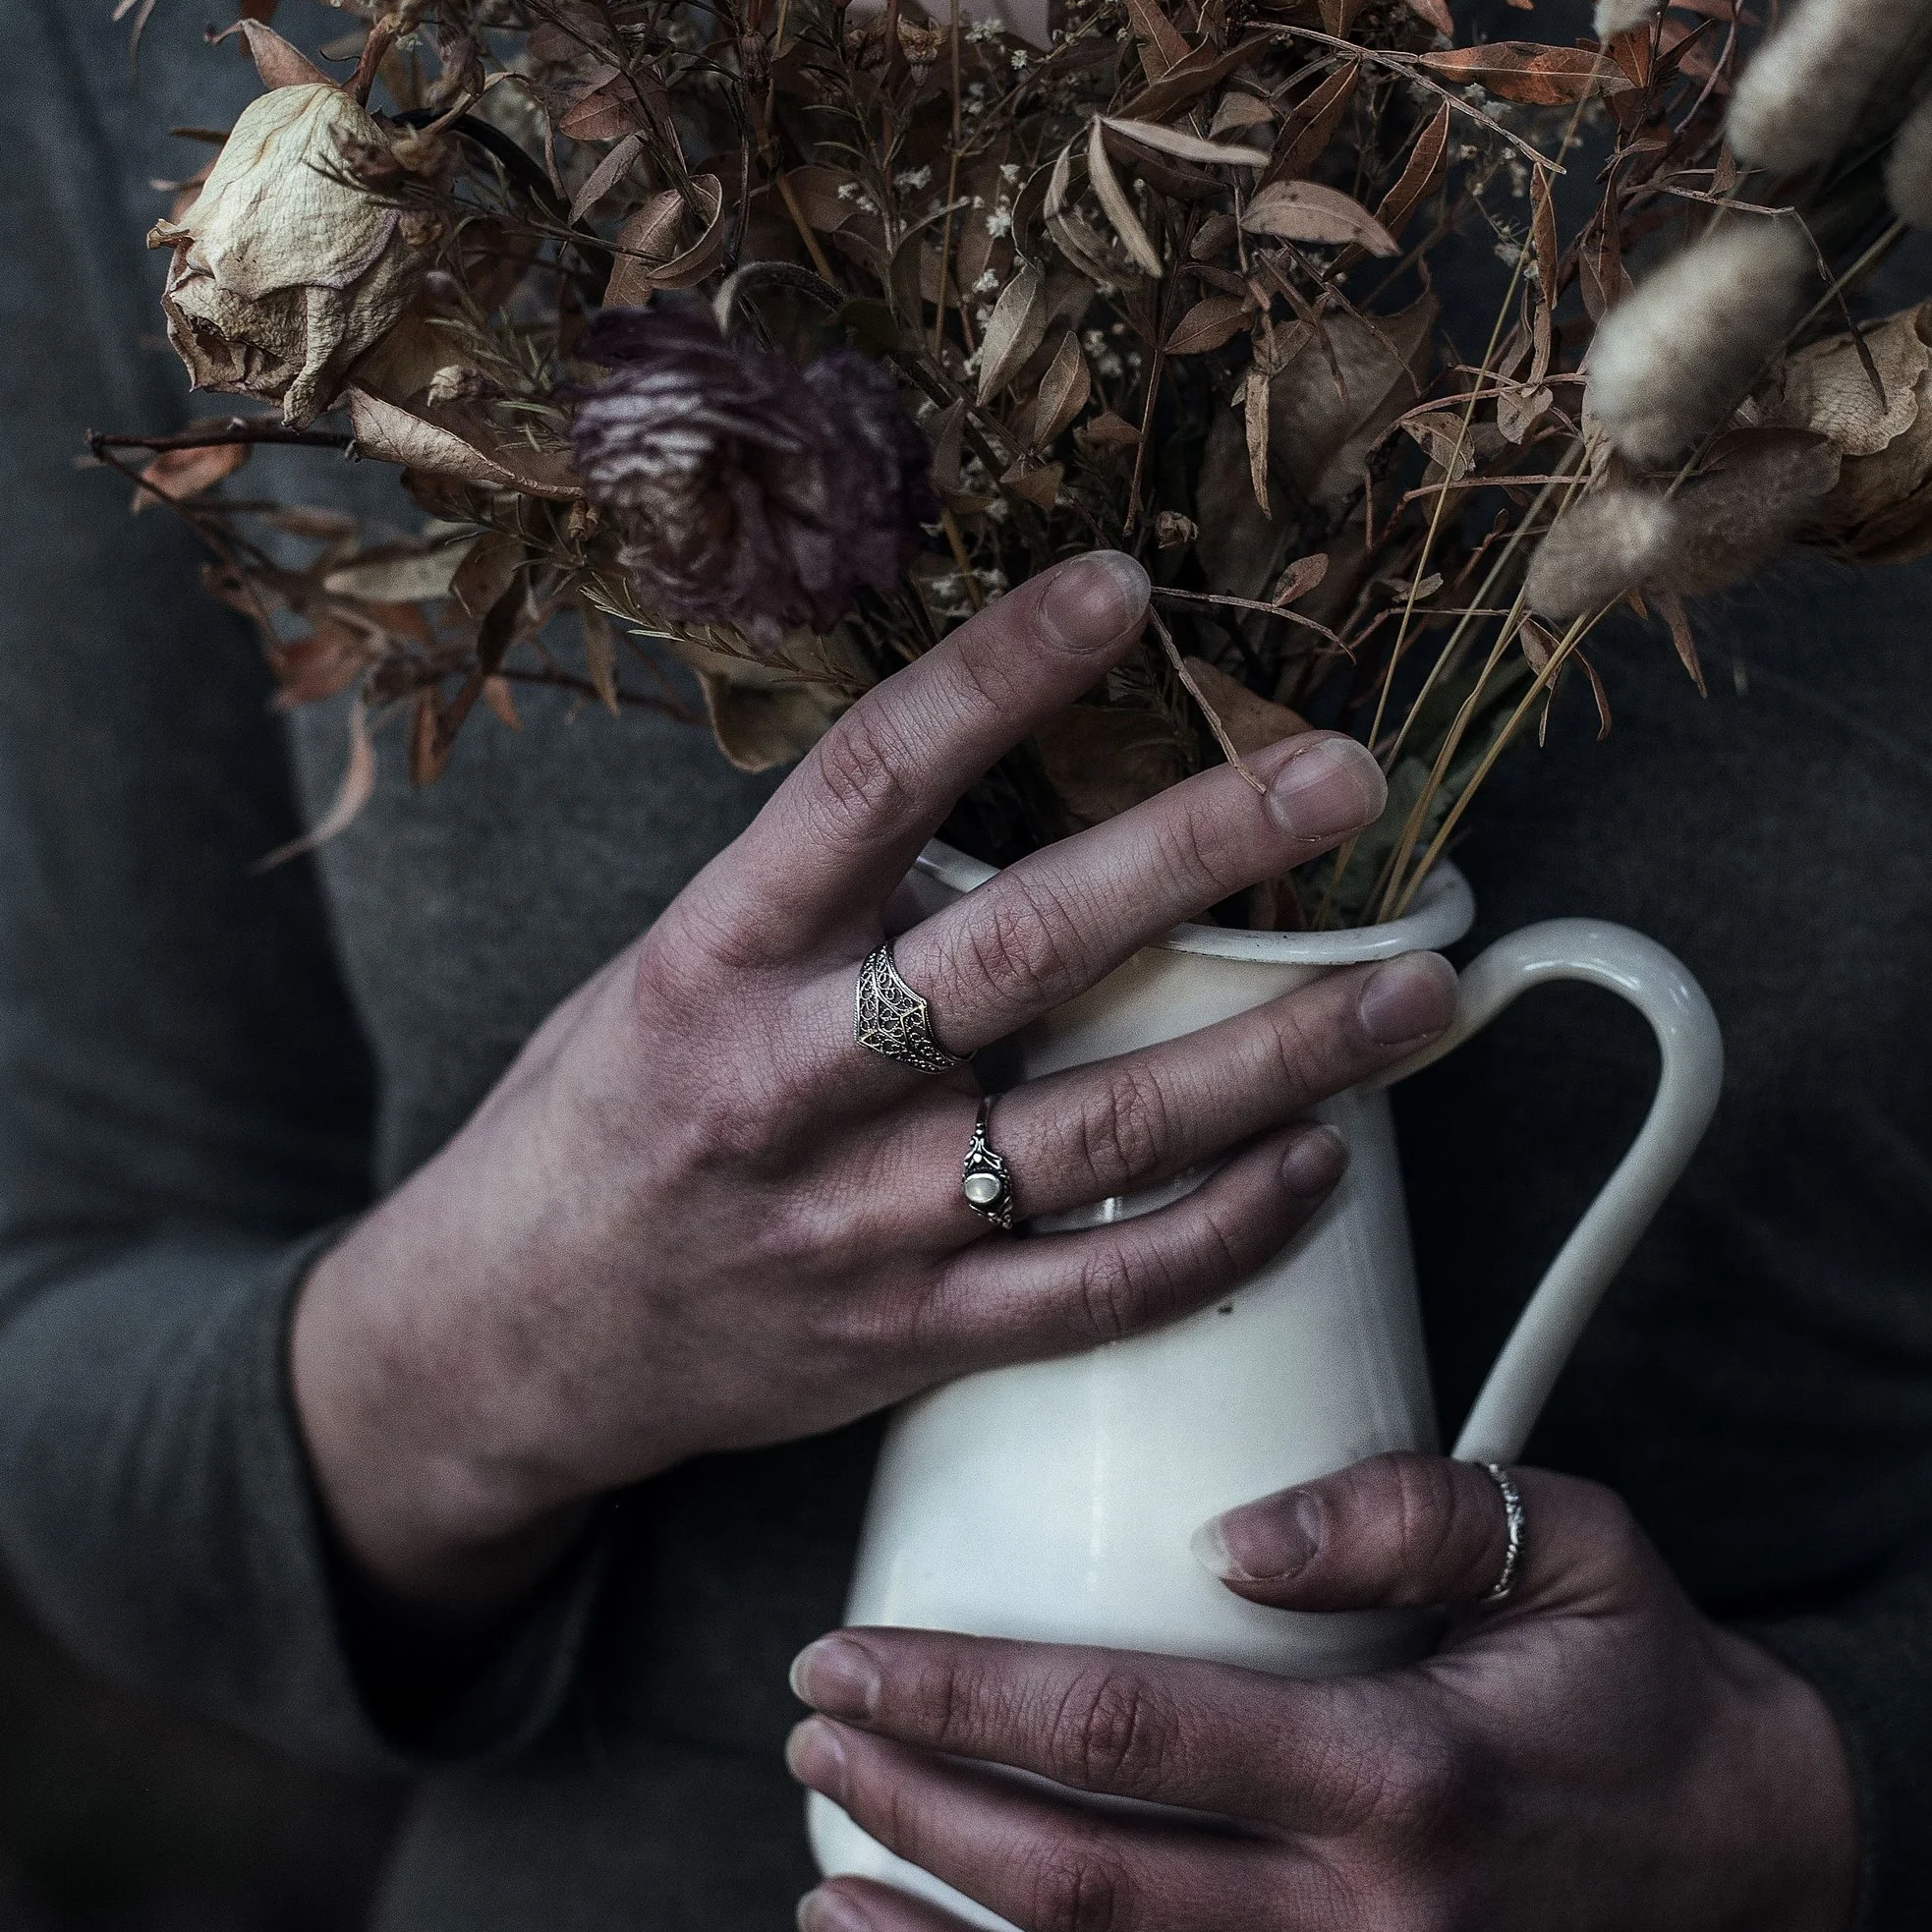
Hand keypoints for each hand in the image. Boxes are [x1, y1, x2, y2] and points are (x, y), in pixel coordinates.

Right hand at [291, 553, 1458, 1624]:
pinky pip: (1101, 1286)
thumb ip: (826, 897)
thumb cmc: (611, 1120)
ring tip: (1420, 992)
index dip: (995, 674)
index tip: (1119, 587)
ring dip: (1284, 1058)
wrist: (512, 1344)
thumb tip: (1010, 781)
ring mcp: (859, 1224)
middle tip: (1345, 778)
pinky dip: (1227, 1226)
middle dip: (1204, 851)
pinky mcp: (910, 1341)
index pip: (867, 780)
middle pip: (1028, 947)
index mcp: (718, 956)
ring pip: (1107, 1131)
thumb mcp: (672, 969)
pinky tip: (1323, 1161)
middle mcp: (789, 1082)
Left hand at [786, 1452, 1859, 1931]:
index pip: (1127, 1733)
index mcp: (1411, 1778)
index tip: (848, 1655)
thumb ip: (1403, 1508)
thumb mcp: (1572, 1540)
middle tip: (809, 1734)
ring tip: (823, 1885)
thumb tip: (1221, 1538)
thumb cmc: (1651, 1686)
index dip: (961, 1696)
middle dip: (913, 1809)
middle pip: (1080, 1885)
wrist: (1779, 1880)